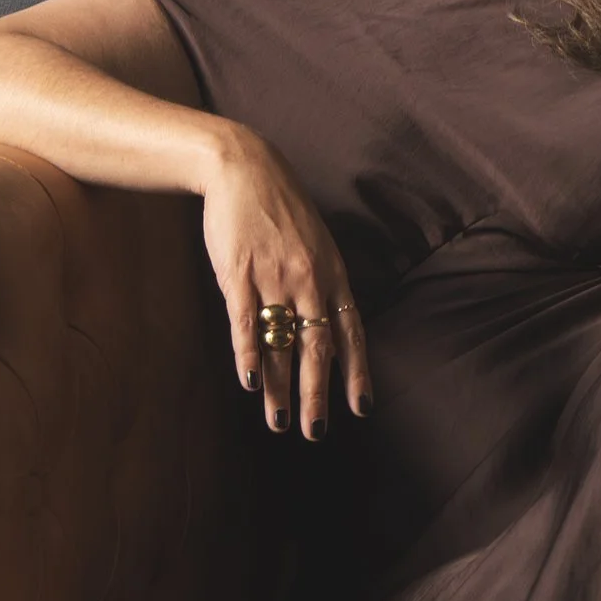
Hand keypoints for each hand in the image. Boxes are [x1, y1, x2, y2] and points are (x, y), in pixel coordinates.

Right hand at [197, 126, 370, 436]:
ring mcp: (274, 277)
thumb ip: (322, 285)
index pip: (351, 332)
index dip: (357, 372)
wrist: (244, 168)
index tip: (361, 408)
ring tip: (281, 421)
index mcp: (332, 274)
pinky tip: (250, 384)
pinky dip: (249, 356)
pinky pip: (246, 323)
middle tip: (316, 432)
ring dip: (282, 387)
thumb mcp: (316, 243)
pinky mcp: (239, 274)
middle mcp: (309, 279)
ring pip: (281, 344)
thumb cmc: (280, 209)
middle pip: (319, 347)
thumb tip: (328, 329)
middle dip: (319, 394)